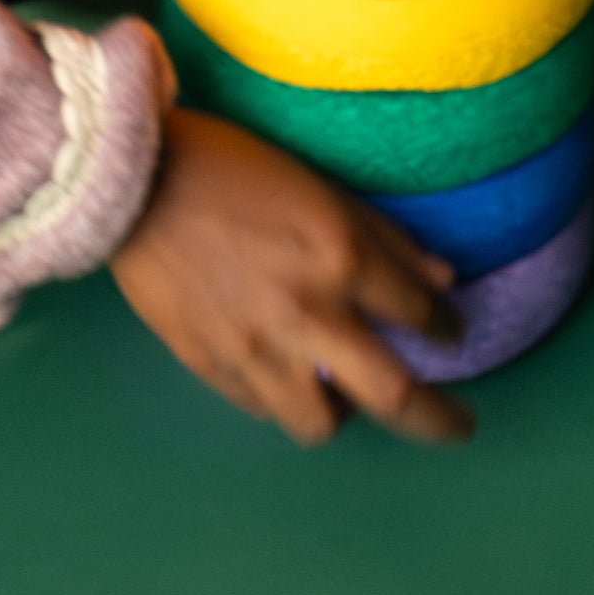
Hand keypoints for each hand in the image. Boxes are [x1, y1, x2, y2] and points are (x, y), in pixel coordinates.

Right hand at [111, 109, 473, 444]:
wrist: (134, 184)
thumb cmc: (231, 167)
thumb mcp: (320, 186)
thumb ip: (384, 237)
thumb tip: (442, 279)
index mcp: (339, 257)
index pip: (420, 314)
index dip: (447, 328)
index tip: (452, 333)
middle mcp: (308, 313)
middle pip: (394, 396)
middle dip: (439, 419)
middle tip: (460, 427)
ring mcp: (256, 349)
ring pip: (321, 425)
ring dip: (346, 415)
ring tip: (348, 398)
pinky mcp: (210, 366)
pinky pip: (262, 409)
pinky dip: (283, 400)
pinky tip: (286, 377)